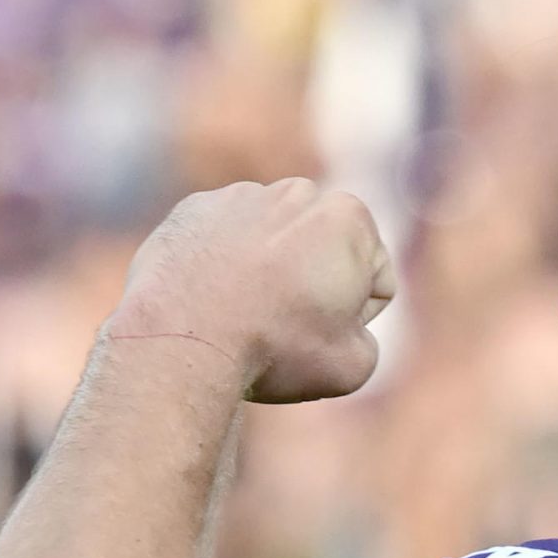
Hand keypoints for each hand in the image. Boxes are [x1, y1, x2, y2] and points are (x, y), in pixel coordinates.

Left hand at [110, 178, 393, 402]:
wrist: (182, 339)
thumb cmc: (276, 350)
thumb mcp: (353, 365)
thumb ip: (366, 338)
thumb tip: (344, 327)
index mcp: (350, 217)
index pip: (375, 280)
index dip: (356, 321)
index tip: (321, 335)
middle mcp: (298, 192)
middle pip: (323, 254)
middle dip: (313, 285)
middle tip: (285, 328)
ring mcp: (242, 196)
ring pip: (273, 244)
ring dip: (269, 274)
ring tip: (245, 315)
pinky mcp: (195, 209)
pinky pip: (224, 242)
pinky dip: (224, 266)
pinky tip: (212, 299)